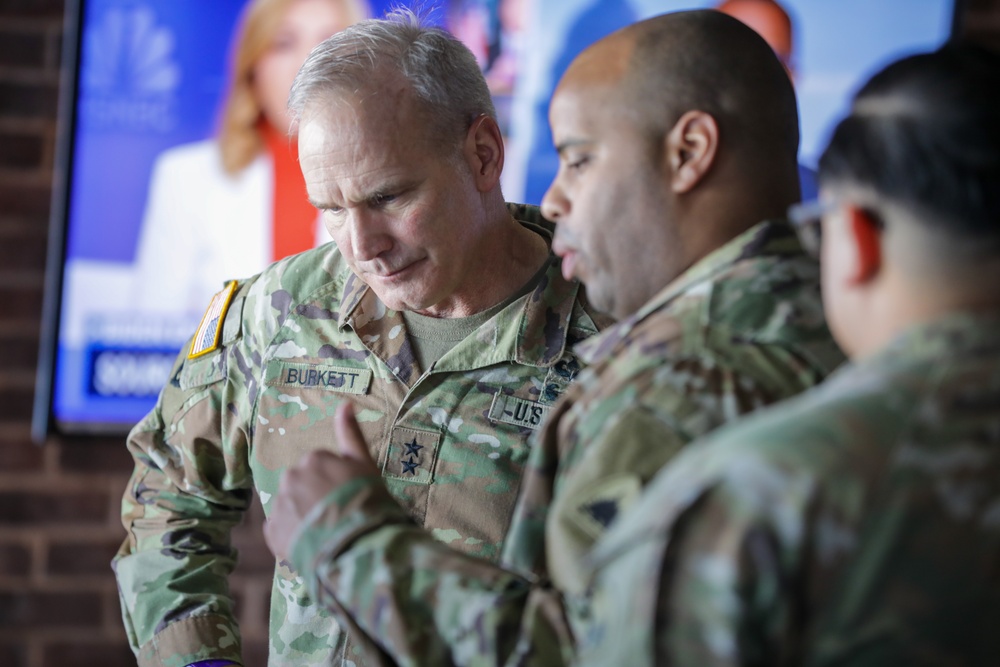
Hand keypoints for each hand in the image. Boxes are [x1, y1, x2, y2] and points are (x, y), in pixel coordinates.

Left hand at [263, 401, 379, 561]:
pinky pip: (280, 530)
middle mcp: (291, 476)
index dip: (336, 483)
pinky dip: (290, 536)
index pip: (322, 467)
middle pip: (303, 485)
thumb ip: (352, 434)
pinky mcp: (272, 532)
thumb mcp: (365, 464)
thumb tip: (346, 403)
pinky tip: (310, 543)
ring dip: (303, 517)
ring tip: (324, 533)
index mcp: (313, 458)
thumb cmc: (366, 501)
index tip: (347, 497)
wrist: (355, 543)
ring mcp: (280, 504)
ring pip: (291, 507)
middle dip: (316, 498)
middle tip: (337, 515)